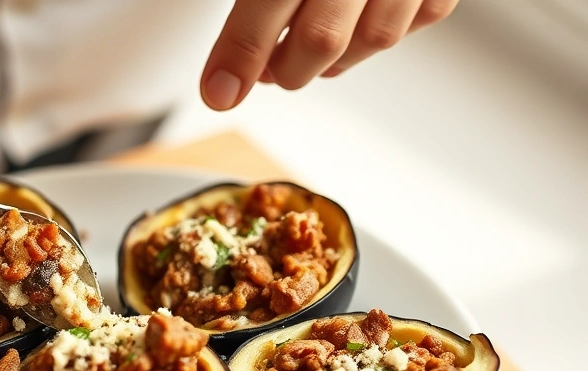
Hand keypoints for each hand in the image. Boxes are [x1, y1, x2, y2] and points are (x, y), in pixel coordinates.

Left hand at [201, 0, 457, 109]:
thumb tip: (225, 51)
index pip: (268, 0)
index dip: (240, 53)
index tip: (218, 92)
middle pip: (323, 36)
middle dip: (285, 69)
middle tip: (265, 70)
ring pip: (377, 38)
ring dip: (333, 60)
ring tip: (302, 50)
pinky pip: (421, 17)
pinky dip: (382, 32)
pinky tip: (357, 21)